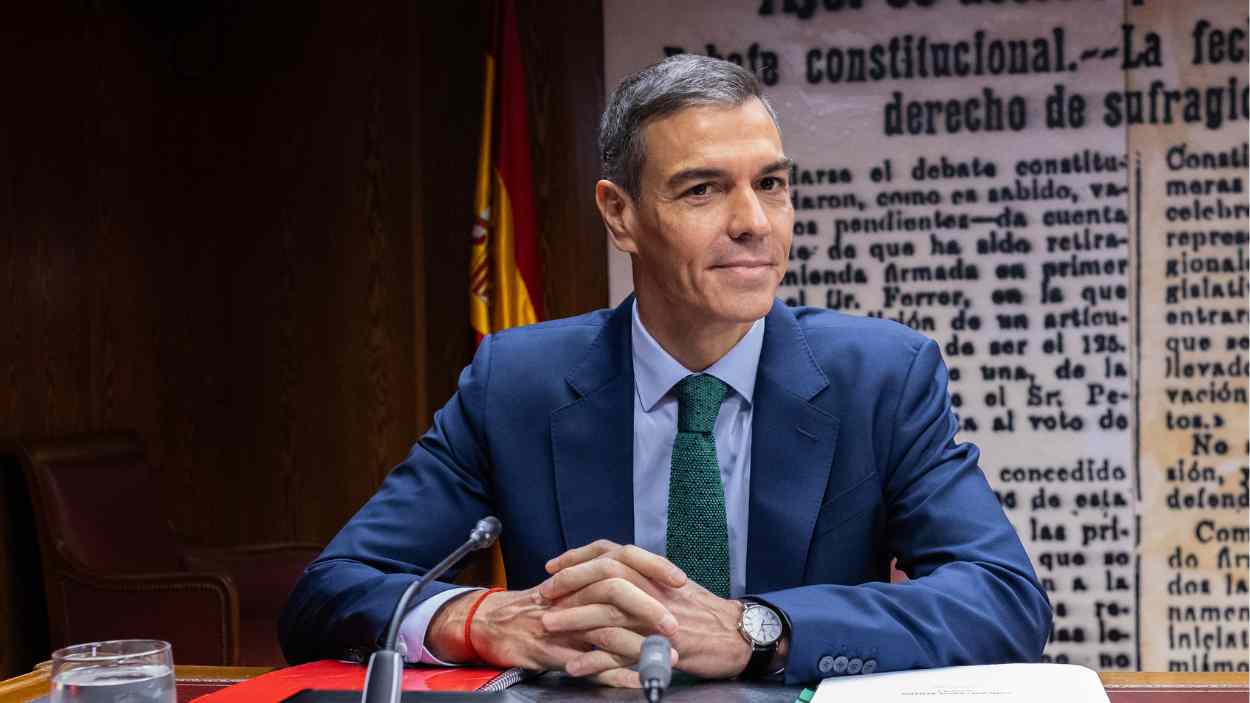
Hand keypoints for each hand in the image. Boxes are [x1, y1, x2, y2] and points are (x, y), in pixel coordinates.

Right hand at [427, 585, 672, 687]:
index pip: (623, 559)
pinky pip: (587, 663)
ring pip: (604, 629)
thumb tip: (650, 585)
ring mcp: (563, 623)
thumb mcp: (576, 588)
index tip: (680, 580)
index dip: (654, 566)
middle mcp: (574, 594)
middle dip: (650, 607)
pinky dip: (614, 674)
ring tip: (665, 657)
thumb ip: (609, 584)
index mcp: (584, 575)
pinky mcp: (552, 651)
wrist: (494, 623)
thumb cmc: (541, 607)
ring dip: (639, 645)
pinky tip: (636, 682)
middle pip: (616, 589)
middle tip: (675, 625)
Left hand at [537, 540, 752, 683]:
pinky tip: (575, 665)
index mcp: (654, 571)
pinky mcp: (661, 645)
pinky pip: (620, 651)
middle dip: (568, 583)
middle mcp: (653, 587)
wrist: (736, 634)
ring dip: (574, 618)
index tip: (552, 566)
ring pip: (607, 611)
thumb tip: (609, 575)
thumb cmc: (703, 612)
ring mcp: (657, 615)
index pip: (609, 552)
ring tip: (549, 626)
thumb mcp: (670, 585)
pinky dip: (594, 658)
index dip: (577, 557)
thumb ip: (641, 578)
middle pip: (603, 574)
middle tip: (544, 595)